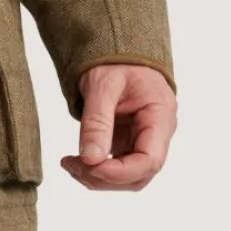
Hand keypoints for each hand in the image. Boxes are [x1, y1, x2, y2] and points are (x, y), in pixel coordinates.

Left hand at [62, 63, 176, 191]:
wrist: (117, 52)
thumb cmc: (115, 61)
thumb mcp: (102, 85)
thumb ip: (97, 121)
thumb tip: (91, 159)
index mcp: (160, 115)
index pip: (150, 160)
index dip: (121, 172)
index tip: (91, 167)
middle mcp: (157, 133)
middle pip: (139, 174)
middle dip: (105, 178)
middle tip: (72, 164)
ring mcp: (143, 140)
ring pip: (127, 177)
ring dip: (97, 178)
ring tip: (70, 163)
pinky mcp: (127, 143)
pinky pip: (115, 168)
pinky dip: (94, 170)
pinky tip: (74, 162)